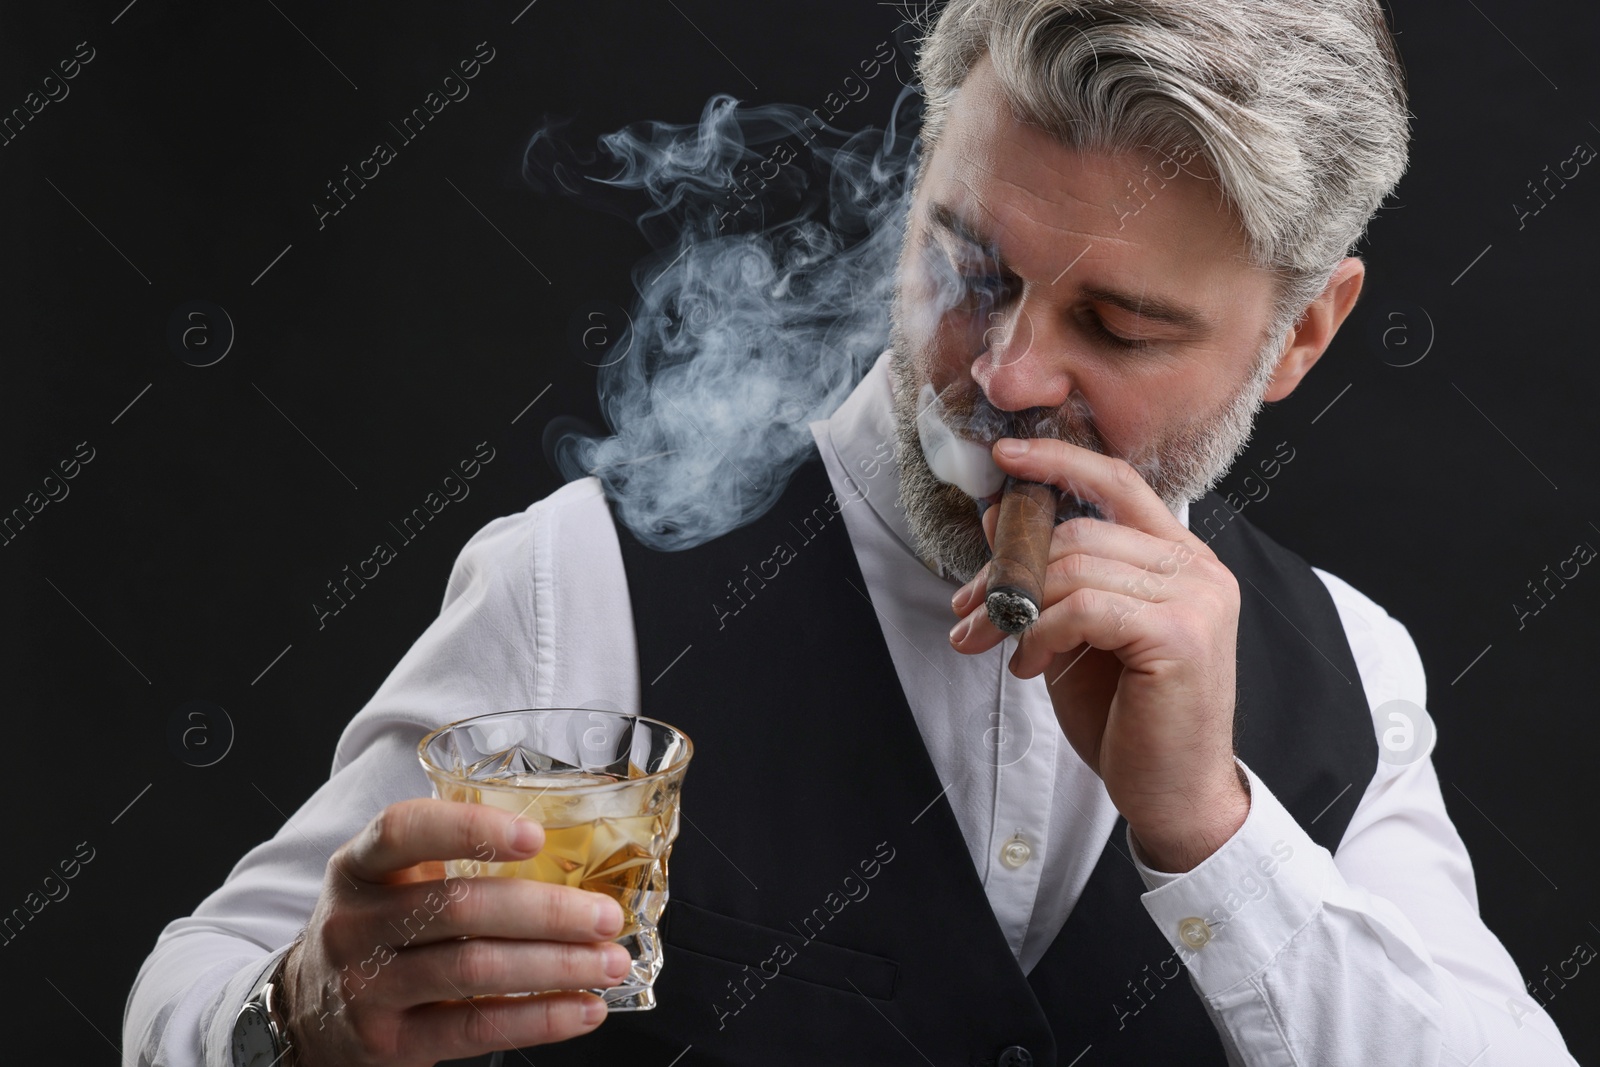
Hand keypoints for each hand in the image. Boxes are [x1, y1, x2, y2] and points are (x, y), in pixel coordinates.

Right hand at [280, 798, 629, 1066]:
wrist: (306, 1012)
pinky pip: (475, 1028)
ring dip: (556, 967)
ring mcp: (367, 986)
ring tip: (609, 963)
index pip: (405, 831)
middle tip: (605, 916)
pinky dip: (539, 1018)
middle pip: (459, 907)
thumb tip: (574, 851)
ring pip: (474, 969)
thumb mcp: (391, 882)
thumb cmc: (378, 930)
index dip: (469, 827)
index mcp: (360, 866)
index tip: (534, 835)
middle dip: (546, 911)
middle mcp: (356, 923)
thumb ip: (456, 861)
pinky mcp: (389, 1042)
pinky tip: (583, 1009)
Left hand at [948, 437, 1248, 871]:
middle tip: (968, 608)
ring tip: (989, 643)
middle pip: (1078, 531)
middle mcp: (1197, 570)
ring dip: (1013, 607)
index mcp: (1179, 559)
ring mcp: (1195, 599)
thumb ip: (1050, 576)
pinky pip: (1083, 608)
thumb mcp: (1075, 634)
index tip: (1004, 458)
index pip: (1118, 483)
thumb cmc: (1128, 717)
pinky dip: (1040, 633)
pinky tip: (1030, 666)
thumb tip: (1000, 516)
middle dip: (1007, 568)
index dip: (1059, 462)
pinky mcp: (1179, 635)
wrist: (1174, 795)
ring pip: (1074, 568)